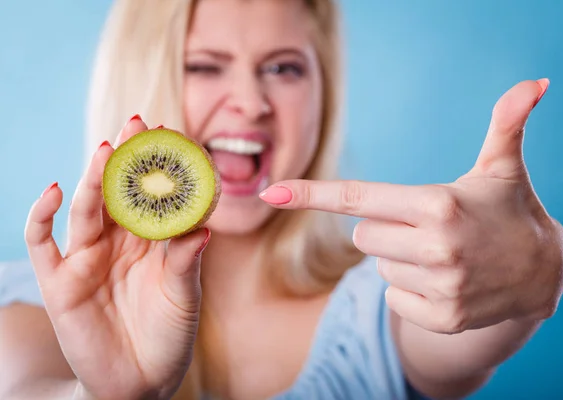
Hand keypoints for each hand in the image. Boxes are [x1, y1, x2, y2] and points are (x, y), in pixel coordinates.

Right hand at [24, 117, 209, 398]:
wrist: (141, 380)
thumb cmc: (170, 334)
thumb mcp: (184, 295)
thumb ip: (187, 261)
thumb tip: (204, 226)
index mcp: (152, 240)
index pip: (153, 193)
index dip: (160, 164)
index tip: (171, 133)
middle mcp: (119, 242)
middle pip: (119, 191)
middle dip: (127, 157)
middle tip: (137, 123)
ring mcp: (87, 258)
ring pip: (86, 208)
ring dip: (94, 177)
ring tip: (107, 149)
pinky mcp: (60, 282)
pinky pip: (43, 242)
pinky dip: (43, 214)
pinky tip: (57, 188)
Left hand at [260, 79, 562, 334]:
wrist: (543, 272)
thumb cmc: (508, 210)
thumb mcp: (502, 167)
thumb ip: (506, 124)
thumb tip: (533, 81)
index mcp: (438, 205)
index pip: (359, 198)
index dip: (312, 194)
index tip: (272, 192)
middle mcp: (437, 249)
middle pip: (364, 236)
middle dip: (387, 229)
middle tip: (429, 226)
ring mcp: (441, 289)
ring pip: (379, 268)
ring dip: (402, 260)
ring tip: (445, 254)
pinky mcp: (443, 319)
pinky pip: (395, 299)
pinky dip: (413, 291)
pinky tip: (448, 283)